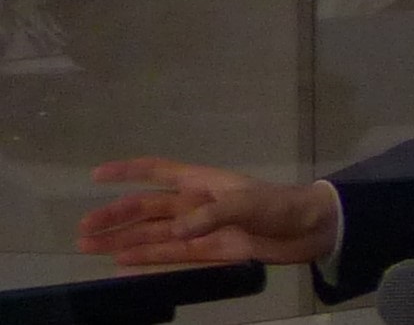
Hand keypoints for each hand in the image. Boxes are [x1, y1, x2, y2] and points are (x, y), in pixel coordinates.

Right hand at [76, 159, 338, 267]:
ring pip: (152, 234)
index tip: (95, 176)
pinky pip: (170, 256)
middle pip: (146, 208)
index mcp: (203, 182)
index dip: (127, 171)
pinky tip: (122, 264)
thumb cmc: (280, 206)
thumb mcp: (248, 204)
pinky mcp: (208, 251)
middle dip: (114, 217)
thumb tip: (176, 233)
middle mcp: (195, 204)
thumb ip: (211, 216)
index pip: (157, 171)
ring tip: (89, 249)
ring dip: (122, 241)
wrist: (310, 230)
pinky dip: (146, 259)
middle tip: (82, 231)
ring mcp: (200, 229)